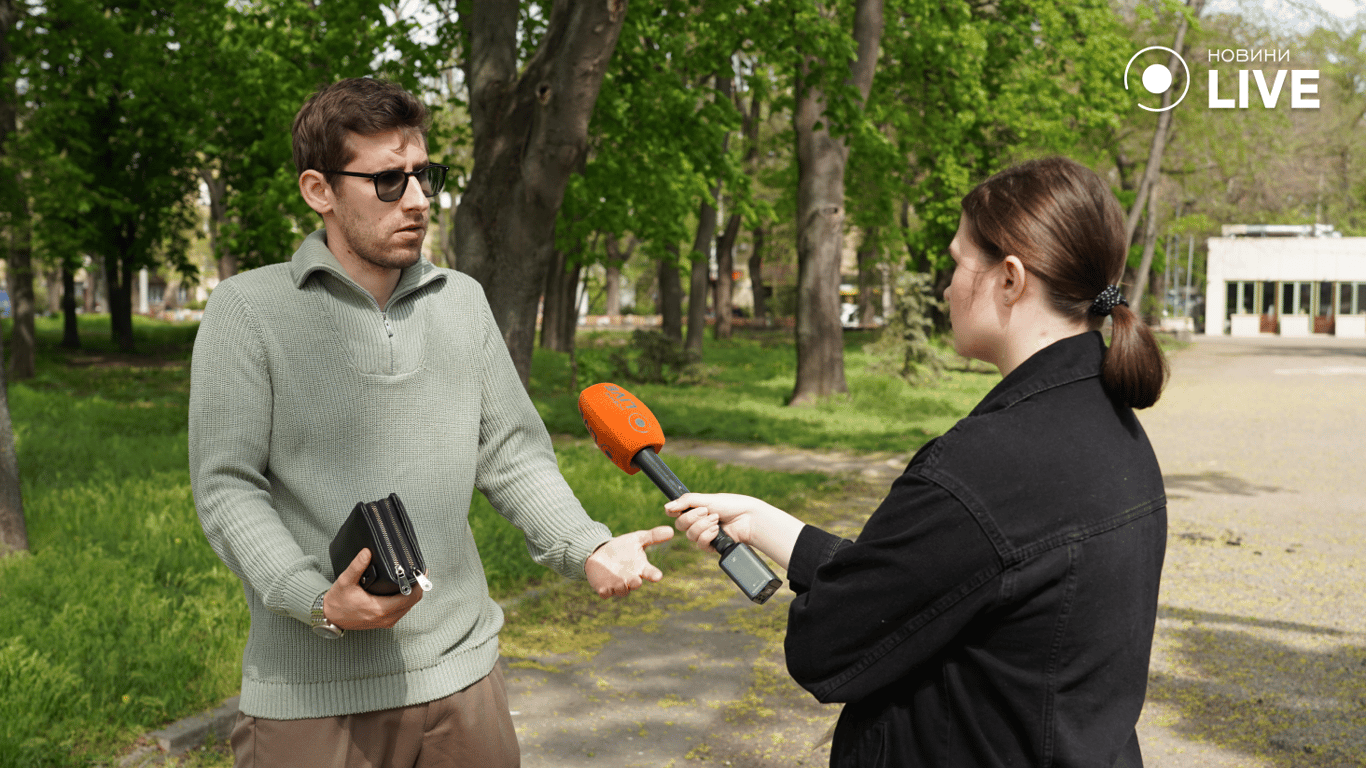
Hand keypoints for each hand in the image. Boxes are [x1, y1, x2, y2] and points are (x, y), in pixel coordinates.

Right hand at [323, 548, 424, 630]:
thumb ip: (357, 566)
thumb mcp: (345, 581)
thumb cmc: (337, 601)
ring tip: (413, 578)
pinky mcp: (384, 622)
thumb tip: (367, 552)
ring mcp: (386, 622)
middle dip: (418, 586)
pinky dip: (406, 600)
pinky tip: (405, 589)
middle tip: (419, 571)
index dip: (418, 584)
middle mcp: (386, 618)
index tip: (421, 572)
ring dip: (413, 593)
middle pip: (413, 602)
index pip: (409, 598)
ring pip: (409, 607)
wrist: (329, 617)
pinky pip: (402, 610)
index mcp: (379, 610)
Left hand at [584, 526, 673, 597]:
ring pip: (621, 590)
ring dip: (621, 587)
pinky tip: (603, 589)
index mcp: (641, 568)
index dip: (654, 575)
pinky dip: (605, 592)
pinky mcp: (604, 588)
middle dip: (635, 583)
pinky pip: (605, 593)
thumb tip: (671, 530)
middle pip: (635, 584)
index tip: (658, 576)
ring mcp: (618, 585)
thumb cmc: (623, 547)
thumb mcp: (637, 539)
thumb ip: (653, 536)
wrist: (601, 554)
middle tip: (637, 581)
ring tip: (620, 582)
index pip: (650, 573)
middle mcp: (631, 579)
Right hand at [665, 493, 802, 570]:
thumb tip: (667, 507)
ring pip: (690, 535)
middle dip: (693, 518)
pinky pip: (700, 544)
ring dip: (703, 526)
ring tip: (717, 520)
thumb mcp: (707, 499)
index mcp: (696, 509)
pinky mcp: (712, 546)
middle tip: (707, 511)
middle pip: (680, 525)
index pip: (676, 513)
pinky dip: (708, 535)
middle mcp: (698, 522)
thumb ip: (686, 502)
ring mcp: (704, 535)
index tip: (678, 509)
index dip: (675, 512)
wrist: (749, 518)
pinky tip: (717, 530)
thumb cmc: (731, 505)